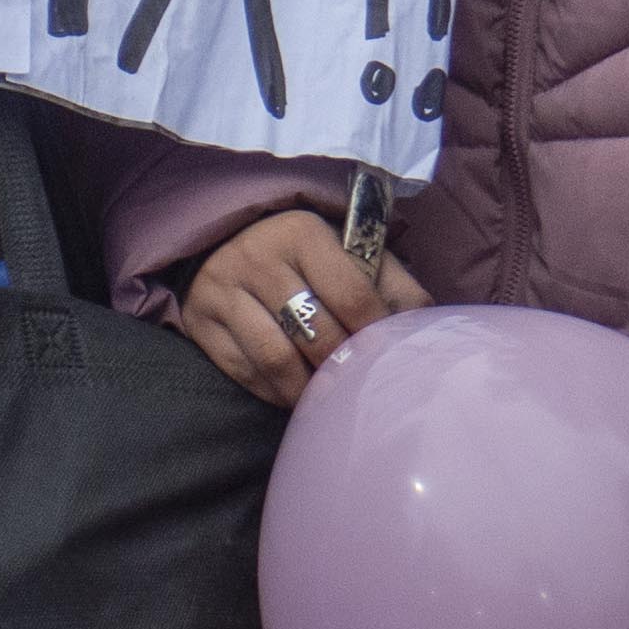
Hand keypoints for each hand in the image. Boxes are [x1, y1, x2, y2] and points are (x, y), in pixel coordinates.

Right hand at [174, 207, 436, 406]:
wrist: (224, 234)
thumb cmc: (302, 248)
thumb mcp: (345, 245)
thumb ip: (388, 277)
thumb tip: (427, 320)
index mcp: (303, 232)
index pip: (351, 294)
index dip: (374, 332)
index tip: (389, 356)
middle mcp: (259, 258)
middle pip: (315, 332)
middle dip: (343, 364)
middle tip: (360, 384)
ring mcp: (223, 290)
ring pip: (276, 358)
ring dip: (308, 387)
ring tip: (329, 396)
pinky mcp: (201, 321)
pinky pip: (244, 371)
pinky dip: (274, 391)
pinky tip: (295, 396)